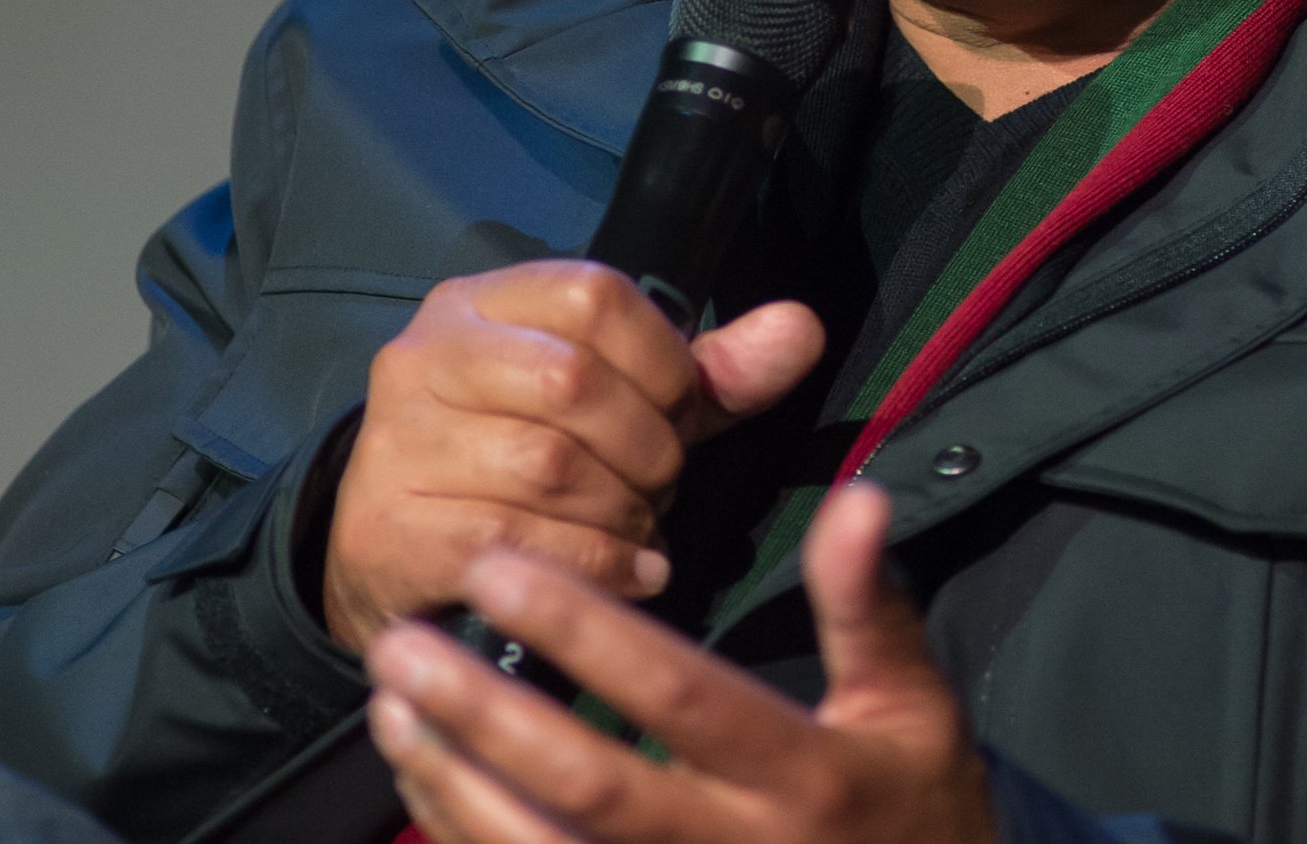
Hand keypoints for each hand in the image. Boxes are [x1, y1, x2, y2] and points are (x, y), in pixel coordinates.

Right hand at [323, 259, 825, 647]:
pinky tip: (629, 571)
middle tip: (658, 486)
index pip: (597, 295)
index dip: (663, 361)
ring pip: (551, 467)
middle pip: (574, 382)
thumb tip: (803, 327)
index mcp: (484, 303)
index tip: (677, 412)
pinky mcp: (395, 526)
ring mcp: (400, 442)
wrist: (395, 554)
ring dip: (623, 512)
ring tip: (637, 529)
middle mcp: (428, 356)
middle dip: (646, 448)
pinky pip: (521, 543)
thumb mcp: (620, 406)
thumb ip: (708, 373)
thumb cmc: (521, 466)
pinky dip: (598, 564)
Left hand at [365, 479, 994, 843]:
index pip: (681, 695)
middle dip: (487, 714)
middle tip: (404, 641)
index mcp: (804, 778)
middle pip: (590, 788)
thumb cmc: (915, 813)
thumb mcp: (915, 711)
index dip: (587, 633)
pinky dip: (466, 833)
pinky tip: (422, 772)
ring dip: (456, 782)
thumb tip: (859, 496)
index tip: (498, 568)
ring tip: (391, 703)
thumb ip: (870, 607)